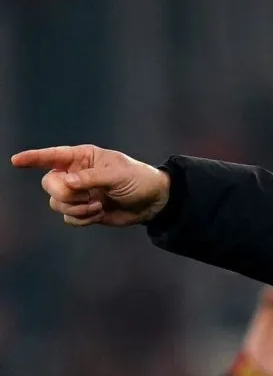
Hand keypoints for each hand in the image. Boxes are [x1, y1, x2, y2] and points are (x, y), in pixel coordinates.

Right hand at [11, 145, 170, 226]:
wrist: (153, 202)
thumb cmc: (138, 180)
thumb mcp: (117, 175)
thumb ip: (91, 178)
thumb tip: (66, 183)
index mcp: (83, 158)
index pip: (53, 156)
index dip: (33, 158)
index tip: (16, 161)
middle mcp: (76, 174)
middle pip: (50, 185)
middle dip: (65, 194)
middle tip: (86, 196)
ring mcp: (79, 194)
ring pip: (57, 204)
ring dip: (77, 209)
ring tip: (98, 206)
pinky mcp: (84, 211)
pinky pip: (69, 219)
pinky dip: (83, 219)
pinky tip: (100, 213)